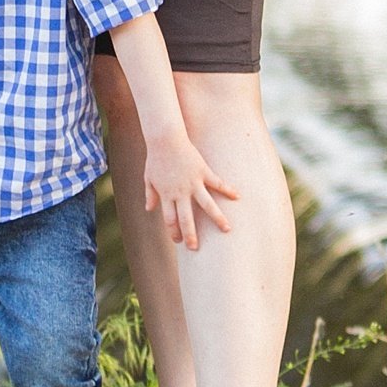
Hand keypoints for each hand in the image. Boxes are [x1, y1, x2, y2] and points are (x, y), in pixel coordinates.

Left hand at [142, 128, 238, 250]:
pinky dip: (227, 189)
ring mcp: (193, 182)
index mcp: (167, 195)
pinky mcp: (203, 171)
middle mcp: (180, 192)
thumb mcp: (149, 178)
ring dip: (217, 218)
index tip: (179, 241)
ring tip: (227, 230)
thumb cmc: (156, 158)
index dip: (174, 232)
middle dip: (191, 235)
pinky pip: (217, 183)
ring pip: (207, 205)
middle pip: (186, 218)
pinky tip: (237, 196)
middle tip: (196, 248)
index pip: (170, 219)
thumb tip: (149, 209)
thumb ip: (150, 194)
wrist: (165, 138)